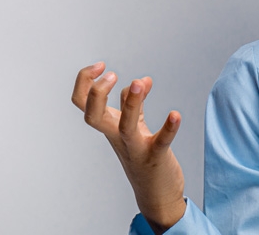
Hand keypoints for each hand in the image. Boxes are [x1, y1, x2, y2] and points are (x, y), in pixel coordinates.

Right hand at [71, 62, 186, 232]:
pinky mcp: (155, 157)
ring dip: (132, 103)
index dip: (85, 81)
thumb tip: (140, 80)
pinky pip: (160, 142)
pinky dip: (168, 128)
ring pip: (125, 126)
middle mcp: (116, 137)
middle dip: (96, 93)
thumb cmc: (142, 156)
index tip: (101, 65)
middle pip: (91, 116)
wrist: (155, 193)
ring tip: (140, 82)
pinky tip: (176, 115)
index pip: (82, 103)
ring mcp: (135, 148)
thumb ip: (134, 103)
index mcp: (109, 126)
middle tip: (112, 73)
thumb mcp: (133, 127)